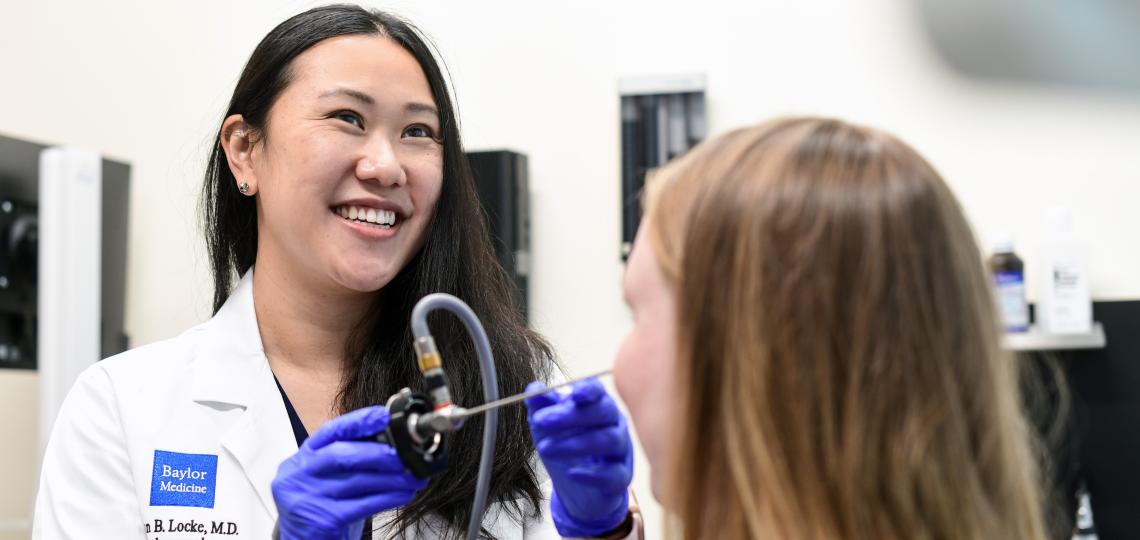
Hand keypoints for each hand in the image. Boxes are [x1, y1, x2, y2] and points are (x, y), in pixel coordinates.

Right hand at [271, 406, 427, 539]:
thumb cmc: (322, 511)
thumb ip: (350, 461)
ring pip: (357, 481)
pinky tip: (403, 494)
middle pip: (342, 454)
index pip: (330, 431)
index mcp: (302, 459)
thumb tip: (392, 444)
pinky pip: (363, 505)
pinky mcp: (321, 520)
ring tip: (414, 477)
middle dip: (379, 453)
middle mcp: (299, 475)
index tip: (384, 416)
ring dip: (393, 478)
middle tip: (406, 455)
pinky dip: (388, 498)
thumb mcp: (329, 480)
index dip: (358, 421)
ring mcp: (306, 498)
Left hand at [525, 379, 632, 537]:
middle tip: (540, 420)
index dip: (588, 389)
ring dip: (576, 444)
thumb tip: (533, 389)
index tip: (572, 394)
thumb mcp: (548, 426)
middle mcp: (614, 423)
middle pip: (603, 411)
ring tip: (545, 448)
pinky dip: (593, 474)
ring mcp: (621, 450)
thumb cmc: (565, 446)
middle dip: (571, 415)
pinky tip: (572, 474)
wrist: (576, 488)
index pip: (598, 390)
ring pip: (609, 440)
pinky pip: (614, 474)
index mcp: (597, 403)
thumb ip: (541, 406)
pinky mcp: (621, 477)